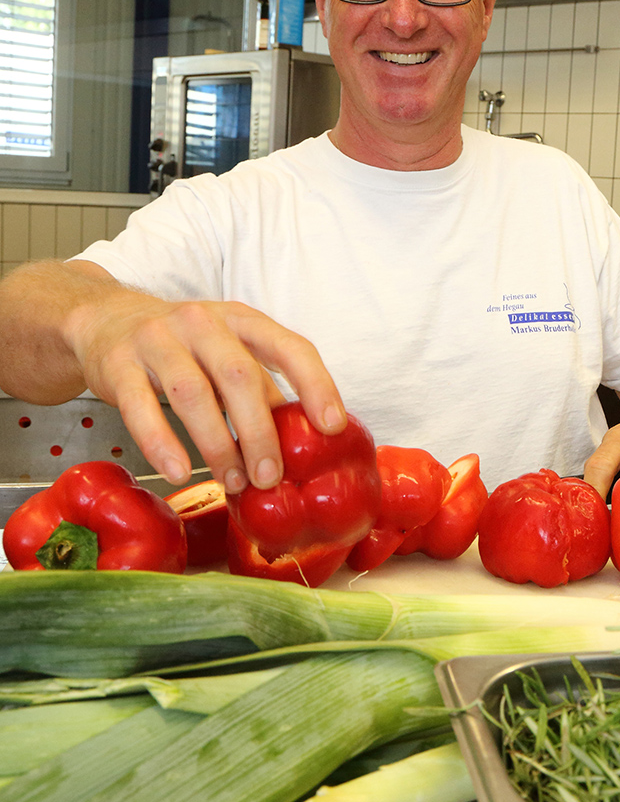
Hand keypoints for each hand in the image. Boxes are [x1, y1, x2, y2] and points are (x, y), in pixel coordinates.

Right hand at [67, 287, 344, 492]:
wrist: (104, 321)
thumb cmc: (185, 347)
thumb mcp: (230, 354)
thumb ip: (264, 389)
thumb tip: (305, 439)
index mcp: (242, 320)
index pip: (290, 347)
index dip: (316, 385)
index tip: (333, 425)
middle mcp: (202, 323)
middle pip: (240, 376)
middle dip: (260, 432)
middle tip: (270, 476)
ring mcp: (157, 340)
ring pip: (193, 394)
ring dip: (217, 444)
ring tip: (233, 481)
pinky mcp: (118, 364)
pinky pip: (141, 407)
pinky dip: (162, 443)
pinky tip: (178, 471)